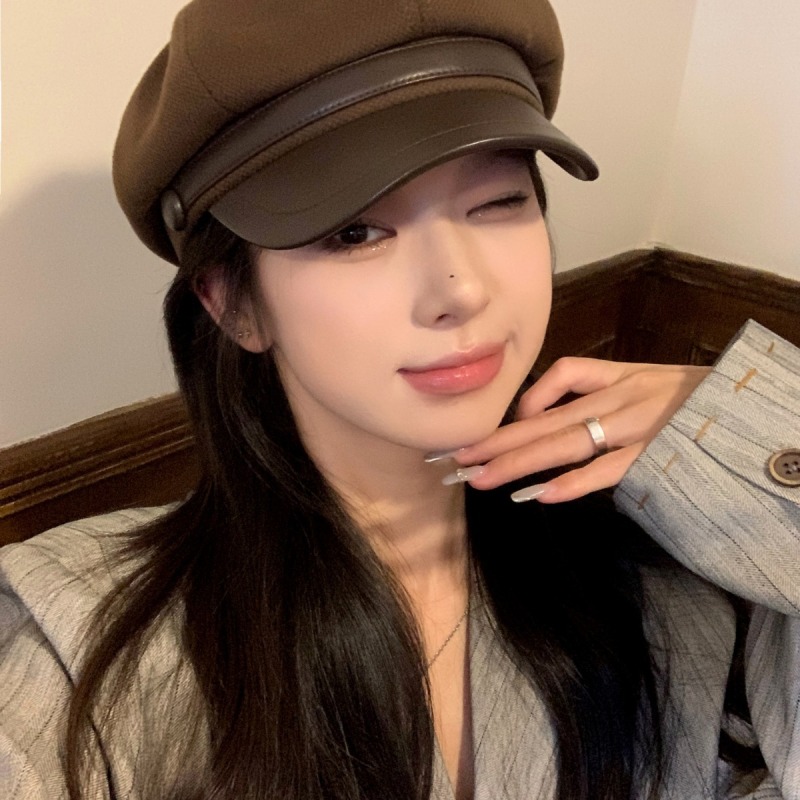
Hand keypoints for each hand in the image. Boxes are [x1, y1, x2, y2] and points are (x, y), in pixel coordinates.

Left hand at [448, 358, 710, 502]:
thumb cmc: (693, 397)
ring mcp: (638, 425)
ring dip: (520, 462)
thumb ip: (594, 389)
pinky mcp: (658, 455)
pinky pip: (611, 468)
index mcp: (618, 377)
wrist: (752, 406)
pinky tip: (544, 496)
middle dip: (497, 441)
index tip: (490, 430)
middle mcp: (621, 396)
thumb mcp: (644, 379)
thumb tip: (540, 412)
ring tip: (482, 479)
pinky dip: (576, 481)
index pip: (559, 377)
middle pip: (547, 418)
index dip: (519, 404)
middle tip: (455, 459)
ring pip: (568, 441)